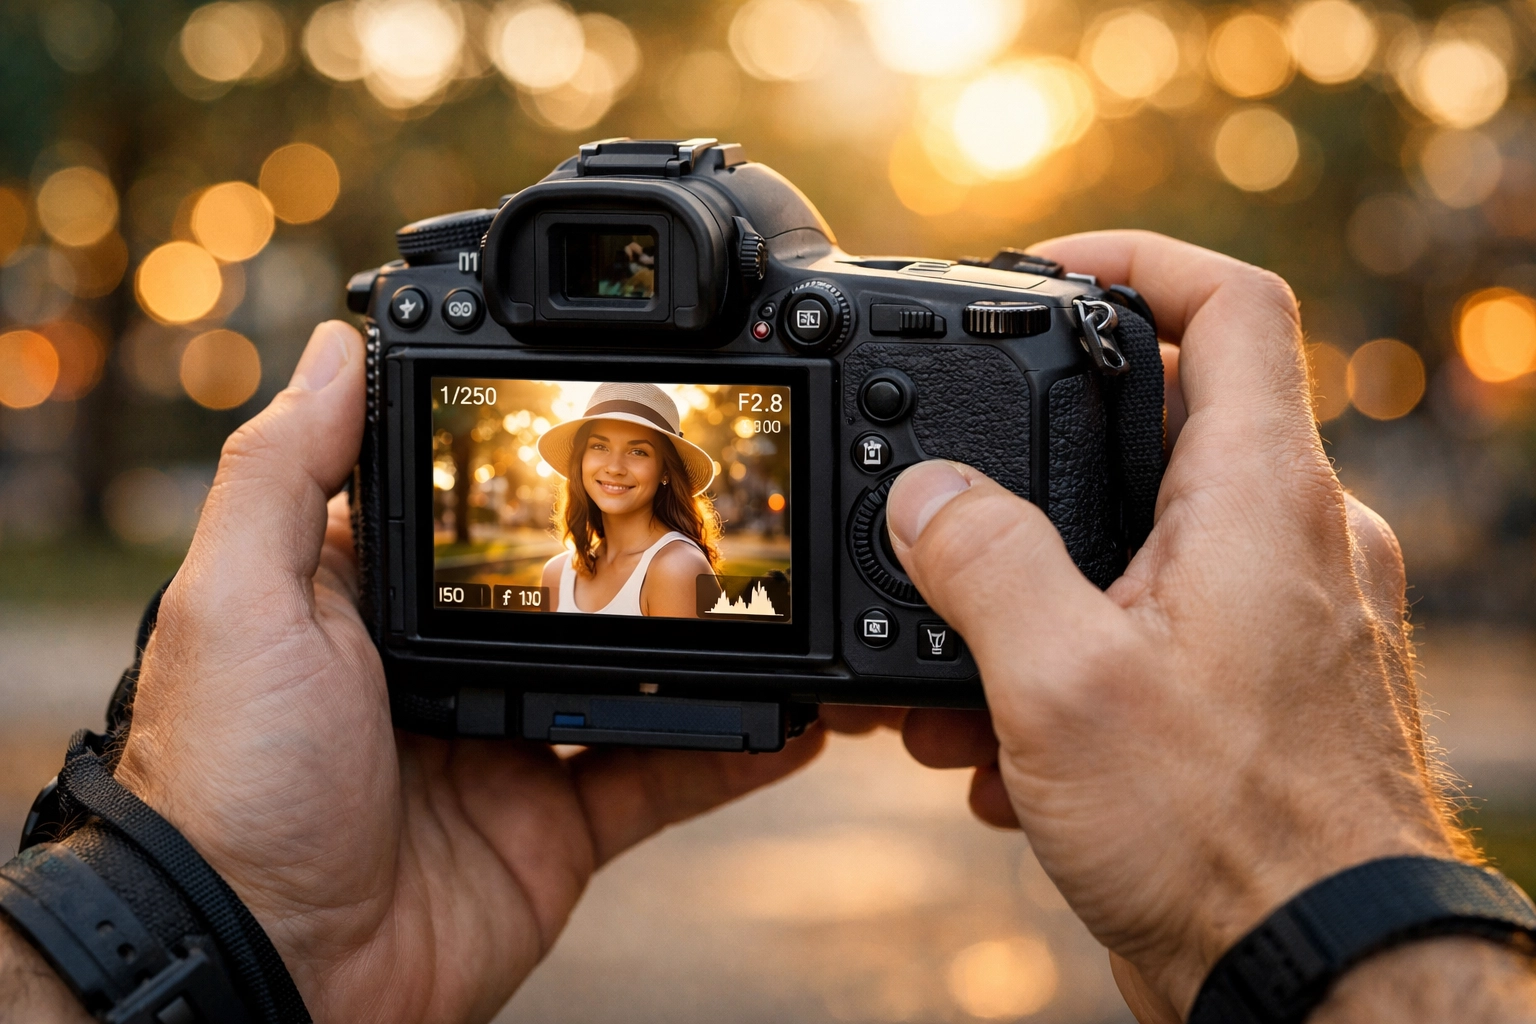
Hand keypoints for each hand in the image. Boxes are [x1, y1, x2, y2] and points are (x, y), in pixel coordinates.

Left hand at [110, 322, 826, 1023]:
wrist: (268, 969)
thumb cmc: (228, 781)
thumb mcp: (239, 601)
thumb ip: (286, 473)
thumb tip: (332, 348)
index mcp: (376, 603)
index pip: (472, 516)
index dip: (535, 472)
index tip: (613, 423)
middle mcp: (449, 665)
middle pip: (571, 593)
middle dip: (643, 559)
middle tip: (724, 510)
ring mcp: (510, 746)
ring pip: (633, 680)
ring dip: (706, 647)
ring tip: (779, 598)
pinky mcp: (557, 827)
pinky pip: (664, 777)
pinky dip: (735, 751)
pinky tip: (796, 718)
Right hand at [884, 232, 1473, 1018]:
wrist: (1314, 978)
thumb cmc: (1225, 835)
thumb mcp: (1060, 682)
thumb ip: (981, 561)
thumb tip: (924, 496)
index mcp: (1261, 499)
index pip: (1232, 303)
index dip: (1134, 257)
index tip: (1043, 271)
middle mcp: (1292, 540)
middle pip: (1164, 425)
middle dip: (1038, 462)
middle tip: (955, 504)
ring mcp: (1282, 616)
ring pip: (1143, 543)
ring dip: (1038, 590)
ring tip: (957, 669)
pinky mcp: (1257, 689)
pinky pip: (1154, 629)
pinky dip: (1072, 661)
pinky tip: (1001, 749)